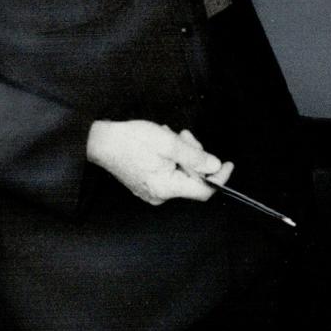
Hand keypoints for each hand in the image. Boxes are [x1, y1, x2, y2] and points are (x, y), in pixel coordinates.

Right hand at [86, 120, 234, 205]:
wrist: (100, 141)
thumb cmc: (132, 140)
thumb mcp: (168, 143)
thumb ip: (194, 156)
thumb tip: (214, 166)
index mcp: (166, 188)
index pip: (203, 191)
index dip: (219, 178)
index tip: (229, 163)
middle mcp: (160, 195)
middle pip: (192, 178)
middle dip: (194, 155)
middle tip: (183, 135)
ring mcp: (152, 191)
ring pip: (181, 173)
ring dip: (182, 152)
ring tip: (169, 135)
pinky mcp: (146, 184)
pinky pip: (169, 172)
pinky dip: (171, 157)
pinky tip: (161, 144)